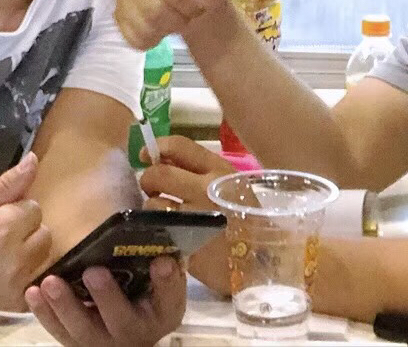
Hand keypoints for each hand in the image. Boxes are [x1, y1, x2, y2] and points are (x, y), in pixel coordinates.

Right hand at [0, 152, 53, 310]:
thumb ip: (6, 184)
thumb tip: (34, 160)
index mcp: (4, 229)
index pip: (34, 208)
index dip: (16, 210)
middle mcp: (16, 258)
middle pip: (45, 233)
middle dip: (27, 230)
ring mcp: (17, 285)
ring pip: (43, 258)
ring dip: (29, 253)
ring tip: (1, 255)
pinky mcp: (15, 305)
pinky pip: (36, 282)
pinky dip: (25, 277)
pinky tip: (2, 275)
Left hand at [26, 256, 187, 346]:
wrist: (127, 334)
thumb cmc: (144, 295)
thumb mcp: (159, 282)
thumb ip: (158, 263)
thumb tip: (152, 235)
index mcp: (163, 312)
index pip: (171, 298)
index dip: (167, 281)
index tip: (162, 261)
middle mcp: (136, 333)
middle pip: (122, 320)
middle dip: (107, 296)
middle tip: (94, 272)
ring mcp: (104, 342)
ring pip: (83, 329)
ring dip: (66, 306)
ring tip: (51, 282)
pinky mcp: (77, 344)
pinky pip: (59, 331)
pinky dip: (44, 312)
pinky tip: (33, 292)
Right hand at [116, 0, 231, 50]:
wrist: (198, 4)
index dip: (193, 3)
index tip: (201, 0)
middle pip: (156, 11)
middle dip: (180, 17)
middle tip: (189, 11)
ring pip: (143, 26)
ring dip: (167, 29)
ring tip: (176, 17)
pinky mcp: (117, 16)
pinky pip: (132, 37)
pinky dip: (150, 40)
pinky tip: (160, 29)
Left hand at [138, 136, 235, 295]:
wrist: (262, 261)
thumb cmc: (248, 219)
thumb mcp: (232, 185)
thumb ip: (201, 170)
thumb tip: (163, 158)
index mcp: (218, 172)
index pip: (178, 146)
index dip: (157, 148)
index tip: (145, 156)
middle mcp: (204, 191)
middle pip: (157, 174)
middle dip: (148, 180)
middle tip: (153, 190)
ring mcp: (193, 220)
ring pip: (152, 204)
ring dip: (151, 209)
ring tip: (162, 215)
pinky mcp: (184, 246)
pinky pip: (156, 231)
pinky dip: (156, 231)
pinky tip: (166, 233)